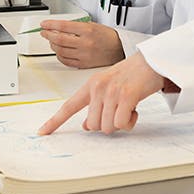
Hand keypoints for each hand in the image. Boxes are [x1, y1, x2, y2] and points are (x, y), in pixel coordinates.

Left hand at [38, 51, 165, 134]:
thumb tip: (85, 125)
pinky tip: (134, 109)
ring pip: (107, 127)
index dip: (55, 121)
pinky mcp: (126, 96)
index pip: (68, 106)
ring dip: (120, 123)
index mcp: (91, 85)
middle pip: (92, 125)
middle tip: (118, 111)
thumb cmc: (132, 75)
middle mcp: (98, 88)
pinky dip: (129, 122)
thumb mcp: (108, 87)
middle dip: (106, 124)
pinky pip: (121, 123)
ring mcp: (111, 91)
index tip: (42, 132)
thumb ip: (95, 104)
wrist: (151, 61)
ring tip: (128, 107)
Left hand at [40, 18, 124, 68]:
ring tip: (51, 41)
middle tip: (44, 32)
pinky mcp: (84, 65)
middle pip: (59, 39)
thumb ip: (76, 26)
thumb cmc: (107, 37)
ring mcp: (84, 55)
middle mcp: (85, 43)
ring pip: (60, 51)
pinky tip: (59, 51)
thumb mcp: (93, 25)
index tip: (44, 24)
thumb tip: (58, 27)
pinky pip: (65, 61)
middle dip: (48, 35)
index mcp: (88, 30)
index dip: (50, 24)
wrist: (119, 49)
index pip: (63, 26)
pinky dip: (59, 55)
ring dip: (52, 45)